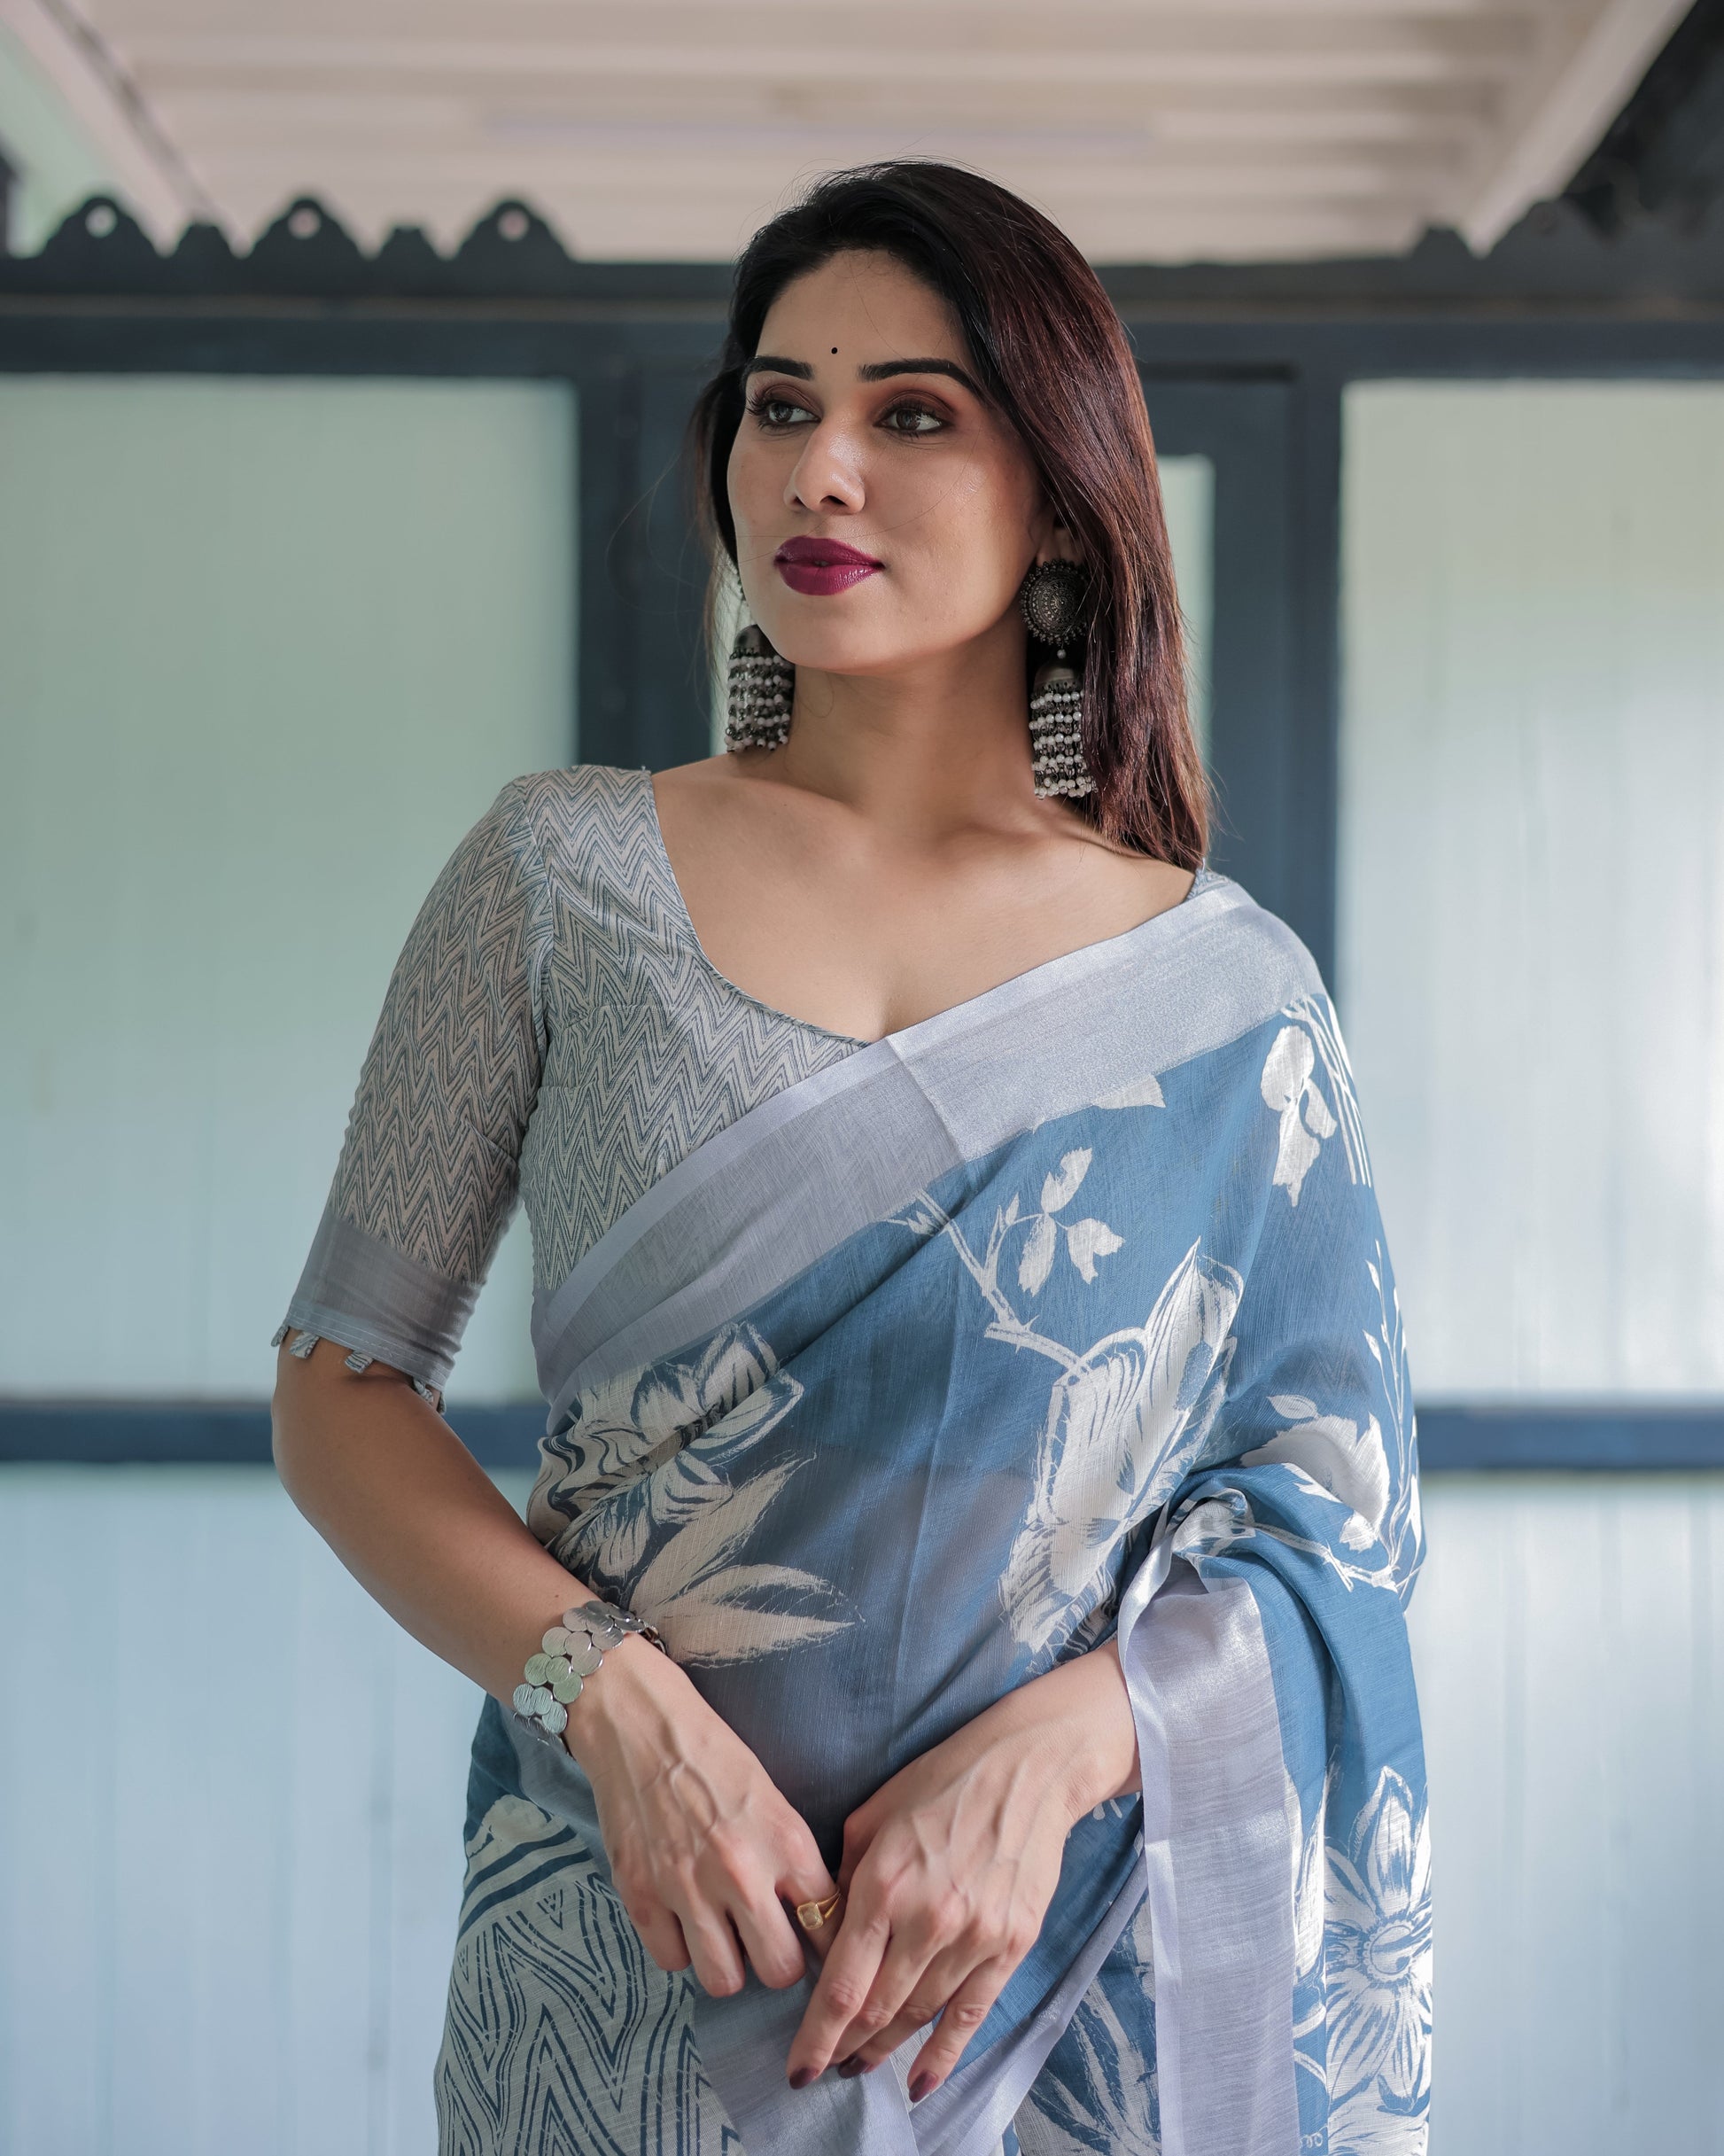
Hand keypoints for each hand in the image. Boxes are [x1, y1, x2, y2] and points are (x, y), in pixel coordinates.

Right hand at [565, 1635, 837, 1996]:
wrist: (641, 1724)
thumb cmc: (713, 1753)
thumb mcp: (771, 1796)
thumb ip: (791, 1858)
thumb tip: (813, 1916)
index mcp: (785, 1841)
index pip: (828, 1924)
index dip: (827, 1940)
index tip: (817, 1942)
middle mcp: (741, 1873)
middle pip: (780, 1970)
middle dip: (778, 1963)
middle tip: (767, 1942)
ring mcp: (688, 1889)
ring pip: (725, 1981)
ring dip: (728, 1963)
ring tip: (722, 1934)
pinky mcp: (642, 1897)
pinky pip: (672, 1962)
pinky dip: (679, 1948)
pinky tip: (681, 1918)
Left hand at [786, 1644, 1137, 2099]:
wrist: (1028, 1768)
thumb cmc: (942, 1780)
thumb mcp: (872, 1816)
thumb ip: (844, 1879)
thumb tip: (825, 1933)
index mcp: (885, 1884)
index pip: (841, 1986)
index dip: (815, 2037)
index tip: (798, 2068)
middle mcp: (928, 1919)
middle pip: (877, 2011)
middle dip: (844, 2049)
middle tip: (824, 2068)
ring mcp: (974, 1937)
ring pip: (918, 2016)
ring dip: (884, 2050)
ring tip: (860, 2066)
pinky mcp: (1011, 1945)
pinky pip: (971, 2014)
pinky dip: (943, 2056)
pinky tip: (919, 2083)